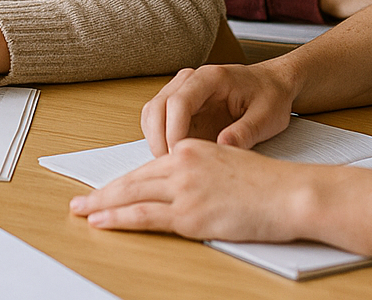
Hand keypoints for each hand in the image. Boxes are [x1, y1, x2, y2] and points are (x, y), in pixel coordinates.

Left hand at [70, 137, 307, 241]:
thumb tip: (181, 186)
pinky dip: (118, 219)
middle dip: (103, 192)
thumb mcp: (229, 163)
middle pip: (133, 180)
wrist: (292, 193)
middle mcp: (183, 164)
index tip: (106, 189)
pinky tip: (102, 222)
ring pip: (131, 196)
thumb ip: (201, 171)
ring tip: (82, 212)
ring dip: (102, 205)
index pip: (149, 167)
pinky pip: (144, 216)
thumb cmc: (270, 184)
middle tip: (79, 201)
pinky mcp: (190, 214)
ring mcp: (184, 189)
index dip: (124, 181)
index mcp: (192, 149)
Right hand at [142, 63, 295, 155]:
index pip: (179, 101)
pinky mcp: (180, 104)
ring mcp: (182, 90)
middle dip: (159, 139)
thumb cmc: (270, 96)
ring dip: (155, 139)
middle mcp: (191, 79)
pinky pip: (157, 120)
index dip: (173, 131)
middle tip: (172, 166)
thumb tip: (222, 148)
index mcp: (212, 77)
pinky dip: (158, 139)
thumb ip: (245, 132)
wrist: (272, 84)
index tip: (179, 155)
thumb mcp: (266, 117)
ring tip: (172, 164)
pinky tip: (174, 156)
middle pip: (157, 106)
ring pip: (152, 113)